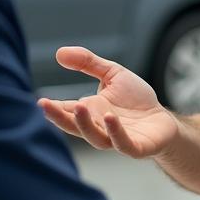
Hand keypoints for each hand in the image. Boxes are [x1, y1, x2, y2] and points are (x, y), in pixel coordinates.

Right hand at [38, 47, 178, 158]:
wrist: (162, 120)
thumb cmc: (134, 99)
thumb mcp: (111, 74)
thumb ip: (87, 63)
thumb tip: (59, 52)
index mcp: (90, 111)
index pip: (66, 111)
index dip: (52, 108)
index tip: (38, 101)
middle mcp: (98, 127)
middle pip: (75, 126)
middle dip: (59, 117)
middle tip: (44, 106)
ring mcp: (116, 139)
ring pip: (96, 137)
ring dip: (85, 124)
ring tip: (80, 106)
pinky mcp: (136, 147)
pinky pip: (122, 143)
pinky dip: (115, 133)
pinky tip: (109, 118)